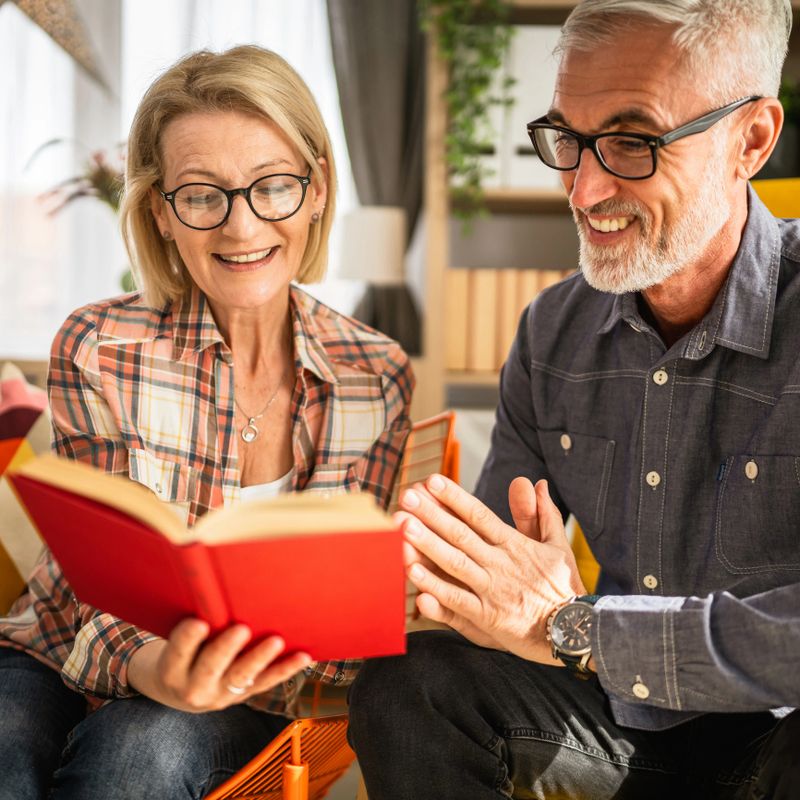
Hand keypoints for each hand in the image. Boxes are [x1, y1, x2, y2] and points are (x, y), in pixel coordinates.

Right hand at [127, 620, 311, 711]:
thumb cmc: (183, 650)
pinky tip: (303, 657)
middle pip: (210, 667)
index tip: (198, 622)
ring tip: (275, 641)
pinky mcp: (243, 696)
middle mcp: (194, 687)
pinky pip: (266, 682)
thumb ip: (189, 622)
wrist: (183, 691)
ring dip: (259, 658)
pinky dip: (285, 669)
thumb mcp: (175, 641)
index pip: (178, 653)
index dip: (187, 639)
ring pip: (241, 677)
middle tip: (241, 629)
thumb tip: (205, 583)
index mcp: (172, 670)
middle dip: (226, 649)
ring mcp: (221, 695)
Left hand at [400, 475, 584, 662]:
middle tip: (406, 496)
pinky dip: (435, 587)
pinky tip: (413, 574)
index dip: (455, 497)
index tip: (432, 481)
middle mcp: (500, 564)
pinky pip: (456, 600)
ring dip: (427, 545)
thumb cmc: (564, 586)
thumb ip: (543, 514)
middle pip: (460, 534)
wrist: (577, 630)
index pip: (479, 515)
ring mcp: (492, 590)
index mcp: (514, 545)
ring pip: (454, 563)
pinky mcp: (488, 617)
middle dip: (431, 514)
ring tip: (403, 528)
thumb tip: (538, 483)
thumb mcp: (557, 545)